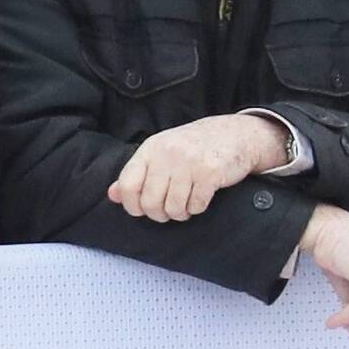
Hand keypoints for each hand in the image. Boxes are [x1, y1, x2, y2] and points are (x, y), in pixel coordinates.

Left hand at [106, 111, 280, 222]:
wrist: (236, 134)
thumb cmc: (194, 147)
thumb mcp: (162, 153)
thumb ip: (137, 174)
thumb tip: (112, 194)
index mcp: (151, 149)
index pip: (127, 185)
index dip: (133, 206)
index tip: (143, 209)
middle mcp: (167, 154)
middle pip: (150, 203)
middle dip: (159, 214)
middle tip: (169, 209)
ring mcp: (189, 163)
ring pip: (173, 208)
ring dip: (180, 213)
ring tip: (186, 204)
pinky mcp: (210, 173)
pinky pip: (195, 206)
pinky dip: (197, 208)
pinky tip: (200, 198)